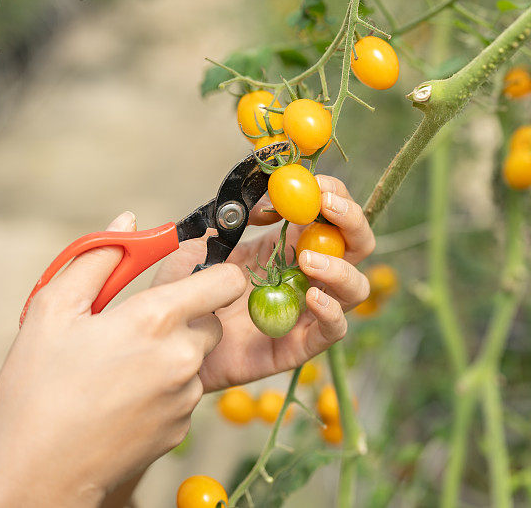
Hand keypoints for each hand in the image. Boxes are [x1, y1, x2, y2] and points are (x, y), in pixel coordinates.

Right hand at [0, 212, 246, 506]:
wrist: (36, 474)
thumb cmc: (38, 390)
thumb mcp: (53, 311)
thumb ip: (97, 259)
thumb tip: (129, 222)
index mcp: (156, 320)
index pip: (227, 282)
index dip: (217, 274)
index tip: (196, 277)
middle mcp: (183, 357)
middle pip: (211, 320)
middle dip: (186, 316)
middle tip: (139, 327)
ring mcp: (186, 396)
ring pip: (197, 357)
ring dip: (173, 354)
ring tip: (121, 367)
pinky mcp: (183, 426)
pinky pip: (186, 393)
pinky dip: (165, 388)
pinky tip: (124, 397)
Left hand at [152, 175, 375, 391]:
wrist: (173, 342)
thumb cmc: (187, 292)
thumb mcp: (202, 245)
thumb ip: (232, 218)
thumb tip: (267, 199)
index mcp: (290, 245)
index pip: (331, 214)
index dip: (334, 195)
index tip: (318, 185)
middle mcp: (307, 275)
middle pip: (357, 245)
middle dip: (351, 221)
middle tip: (326, 209)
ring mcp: (307, 310)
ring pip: (355, 288)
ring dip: (341, 268)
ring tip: (308, 261)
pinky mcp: (299, 345)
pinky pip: (334, 329)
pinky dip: (331, 311)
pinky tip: (310, 297)